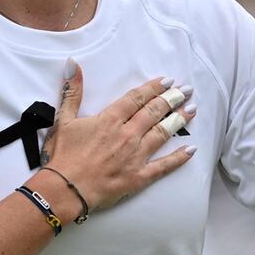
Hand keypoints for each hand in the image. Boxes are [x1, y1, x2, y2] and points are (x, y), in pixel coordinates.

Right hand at [38, 60, 196, 210]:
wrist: (64, 190)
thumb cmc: (63, 156)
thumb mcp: (64, 119)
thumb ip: (72, 92)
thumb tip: (74, 64)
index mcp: (110, 120)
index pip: (137, 98)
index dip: (154, 88)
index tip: (168, 80)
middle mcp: (127, 134)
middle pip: (154, 112)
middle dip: (172, 99)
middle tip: (186, 90)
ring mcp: (135, 156)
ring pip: (162, 133)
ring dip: (178, 120)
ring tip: (191, 110)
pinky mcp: (139, 177)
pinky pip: (164, 166)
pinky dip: (179, 158)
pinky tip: (192, 149)